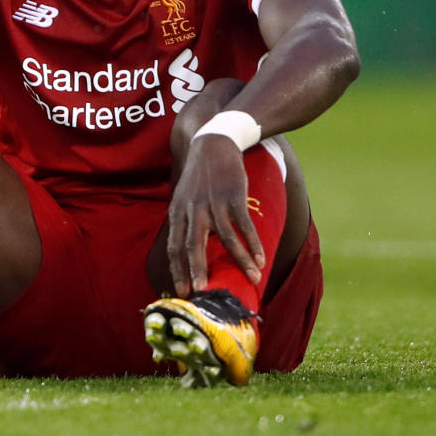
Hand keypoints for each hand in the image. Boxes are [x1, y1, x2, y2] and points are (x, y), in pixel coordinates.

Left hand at [166, 135, 265, 296]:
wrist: (214, 142)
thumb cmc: (199, 176)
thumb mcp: (183, 197)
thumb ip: (184, 223)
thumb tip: (186, 255)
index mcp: (178, 212)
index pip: (174, 247)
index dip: (178, 270)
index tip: (183, 292)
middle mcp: (193, 209)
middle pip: (193, 245)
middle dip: (197, 270)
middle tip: (203, 292)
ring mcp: (214, 202)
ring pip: (226, 237)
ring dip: (240, 261)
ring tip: (252, 278)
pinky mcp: (234, 195)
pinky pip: (244, 224)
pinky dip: (253, 243)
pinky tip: (261, 257)